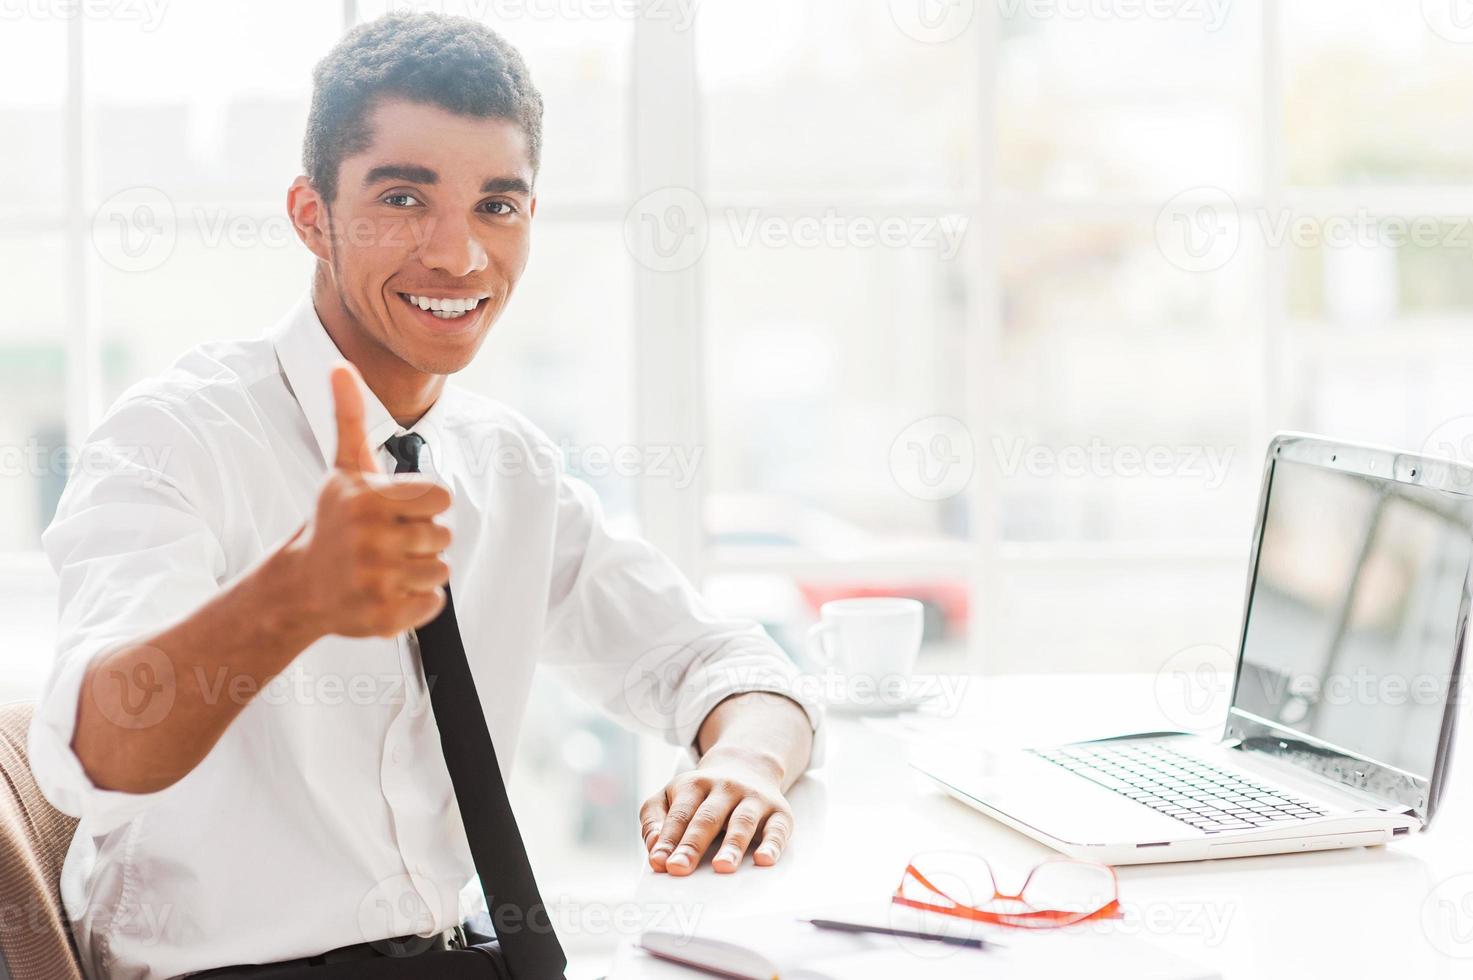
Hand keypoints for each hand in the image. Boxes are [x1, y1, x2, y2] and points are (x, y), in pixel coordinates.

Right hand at [281, 361, 452, 638]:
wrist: (299, 585)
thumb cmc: (331, 522)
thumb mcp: (343, 468)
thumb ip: (349, 416)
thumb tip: (341, 365)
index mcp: (370, 500)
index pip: (441, 499)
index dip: (424, 506)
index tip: (397, 512)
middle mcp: (372, 540)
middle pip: (443, 536)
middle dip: (421, 539)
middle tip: (386, 542)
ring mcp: (377, 581)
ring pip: (441, 570)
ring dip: (420, 570)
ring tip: (386, 566)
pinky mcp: (385, 616)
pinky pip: (433, 603)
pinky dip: (417, 602)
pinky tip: (387, 591)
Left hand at [640, 747, 794, 875]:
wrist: (747, 764)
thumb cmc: (702, 793)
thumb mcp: (671, 795)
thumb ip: (655, 819)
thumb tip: (654, 847)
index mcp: (694, 784)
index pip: (680, 814)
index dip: (668, 838)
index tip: (660, 862)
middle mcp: (725, 788)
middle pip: (707, 818)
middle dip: (692, 844)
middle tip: (680, 868)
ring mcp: (753, 798)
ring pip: (742, 821)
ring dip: (732, 845)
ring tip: (722, 867)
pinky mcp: (779, 812)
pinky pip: (777, 829)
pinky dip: (772, 845)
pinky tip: (764, 860)